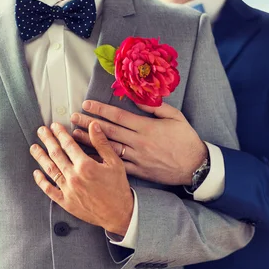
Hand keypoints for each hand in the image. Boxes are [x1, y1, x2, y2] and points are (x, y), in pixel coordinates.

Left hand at [30, 121, 133, 235]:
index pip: (68, 145)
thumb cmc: (118, 188)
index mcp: (86, 165)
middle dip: (47, 140)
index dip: (60, 133)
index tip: (54, 126)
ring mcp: (68, 190)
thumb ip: (102, 143)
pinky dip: (41, 181)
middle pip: (56, 154)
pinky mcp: (66, 202)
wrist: (119, 214)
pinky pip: (49, 190)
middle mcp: (74, 177)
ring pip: (50, 170)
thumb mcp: (115, 163)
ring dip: (40, 157)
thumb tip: (93, 125)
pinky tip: (36, 173)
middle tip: (41, 131)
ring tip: (34, 148)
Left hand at [71, 100, 207, 185]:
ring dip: (89, 142)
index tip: (86, 104)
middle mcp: (139, 142)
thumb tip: (136, 98)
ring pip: (108, 148)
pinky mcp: (139, 171)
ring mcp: (138, 158)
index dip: (100, 109)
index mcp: (147, 127)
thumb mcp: (175, 117)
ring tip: (74, 136)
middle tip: (72, 118)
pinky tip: (89, 157)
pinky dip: (102, 161)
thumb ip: (155, 107)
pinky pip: (116, 165)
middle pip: (108, 131)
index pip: (118, 116)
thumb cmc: (186, 139)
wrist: (196, 167)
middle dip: (88, 123)